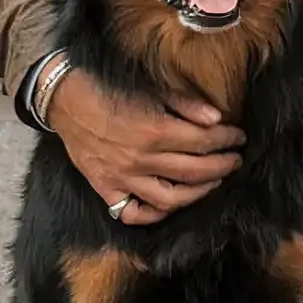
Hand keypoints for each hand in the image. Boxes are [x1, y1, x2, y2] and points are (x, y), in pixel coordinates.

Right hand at [47, 68, 244, 227]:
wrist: (64, 99)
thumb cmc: (109, 89)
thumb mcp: (151, 89)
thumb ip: (185, 105)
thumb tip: (217, 118)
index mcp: (155, 131)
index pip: (204, 142)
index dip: (227, 140)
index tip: (239, 136)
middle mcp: (141, 160)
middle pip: (194, 171)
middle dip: (222, 166)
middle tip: (236, 160)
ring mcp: (123, 179)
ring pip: (171, 198)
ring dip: (199, 192)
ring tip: (214, 181)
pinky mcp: (106, 189)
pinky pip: (134, 212)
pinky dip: (155, 213)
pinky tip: (171, 203)